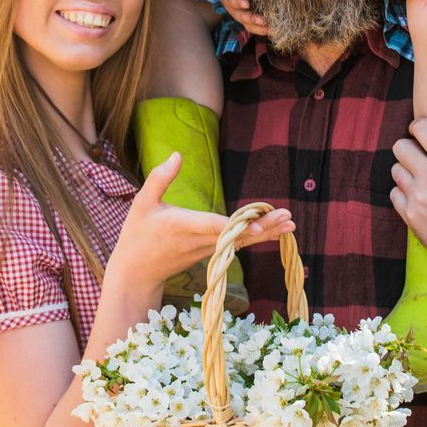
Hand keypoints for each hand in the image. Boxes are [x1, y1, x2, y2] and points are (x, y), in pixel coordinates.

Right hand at [105, 154, 293, 292]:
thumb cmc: (137, 235)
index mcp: (183, 226)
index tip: (257, 226)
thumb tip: (177, 154)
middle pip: (236, 235)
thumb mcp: (141, 203)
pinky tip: (275, 232)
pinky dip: (256, 238)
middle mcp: (199, 241)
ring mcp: (206, 250)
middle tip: (287, 218)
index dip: (236, 227)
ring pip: (240, 242)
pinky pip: (236, 245)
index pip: (213, 227)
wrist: (136, 272)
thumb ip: (160, 178)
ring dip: (266, 232)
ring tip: (290, 224)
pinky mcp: (210, 254)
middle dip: (263, 227)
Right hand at [216, 0, 271, 37]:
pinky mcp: (251, 18)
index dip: (238, 2)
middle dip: (251, 19)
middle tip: (263, 20)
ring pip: (250, 26)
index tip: (246, 4)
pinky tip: (277, 30)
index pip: (232, 0)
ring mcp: (243, 15)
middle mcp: (234, 8)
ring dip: (260, 29)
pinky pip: (257, 27)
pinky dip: (265, 30)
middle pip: (241, 16)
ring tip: (272, 29)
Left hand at [390, 118, 426, 293]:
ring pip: (396, 170)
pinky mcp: (411, 217)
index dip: (420, 125)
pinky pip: (394, 193)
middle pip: (400, 147)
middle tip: (419, 153)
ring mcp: (419, 199)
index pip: (421, 128)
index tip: (423, 131)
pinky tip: (417, 193)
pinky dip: (403, 192)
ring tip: (419, 174)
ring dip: (406, 169)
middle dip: (409, 147)